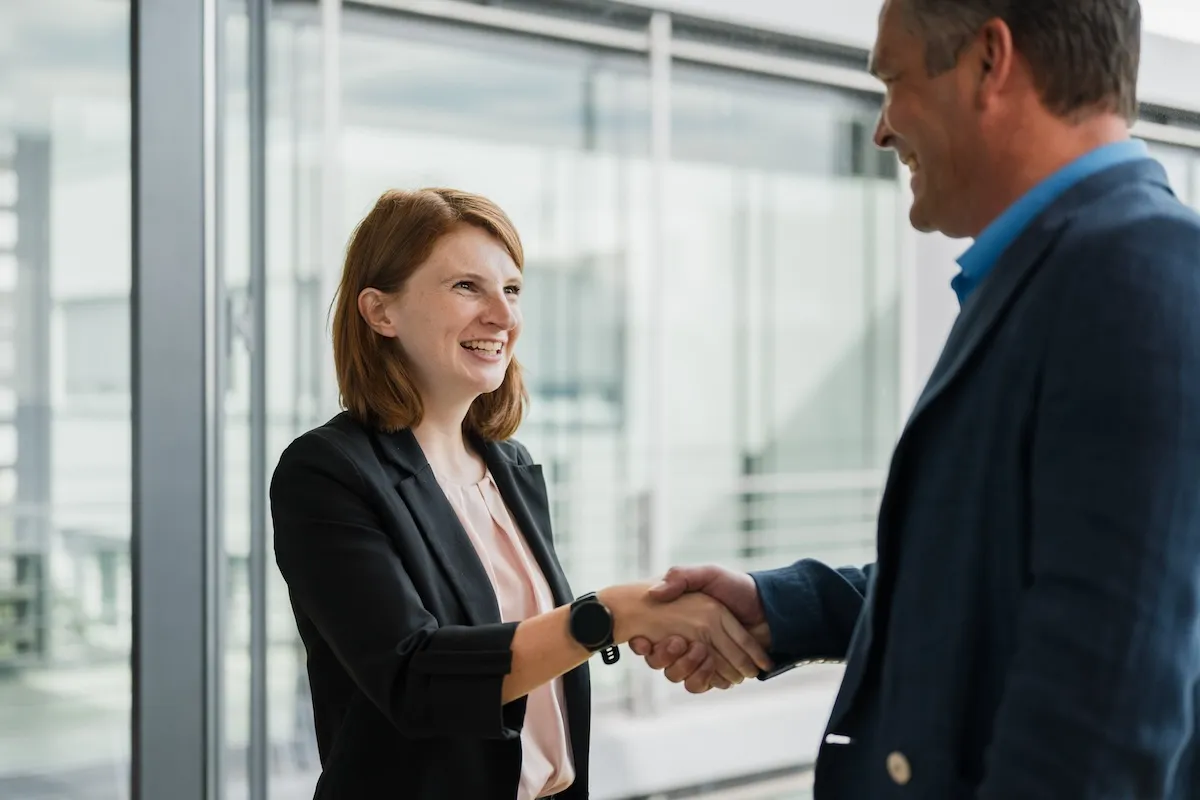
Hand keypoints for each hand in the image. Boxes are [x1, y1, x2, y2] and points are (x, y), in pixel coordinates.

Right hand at [628, 565, 769, 692]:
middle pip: (662, 662)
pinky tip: (712, 664)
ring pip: (679, 676)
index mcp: (679, 621)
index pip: (650, 639)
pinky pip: (701, 684)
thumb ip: (680, 577)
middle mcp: (687, 641)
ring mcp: (702, 659)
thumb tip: (653, 593)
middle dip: (666, 656)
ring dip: (687, 667)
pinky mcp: (718, 672)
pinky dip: (706, 678)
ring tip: (701, 652)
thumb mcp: (707, 574)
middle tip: (678, 642)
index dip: (642, 645)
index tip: (643, 641)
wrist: (768, 606)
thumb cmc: (736, 587)